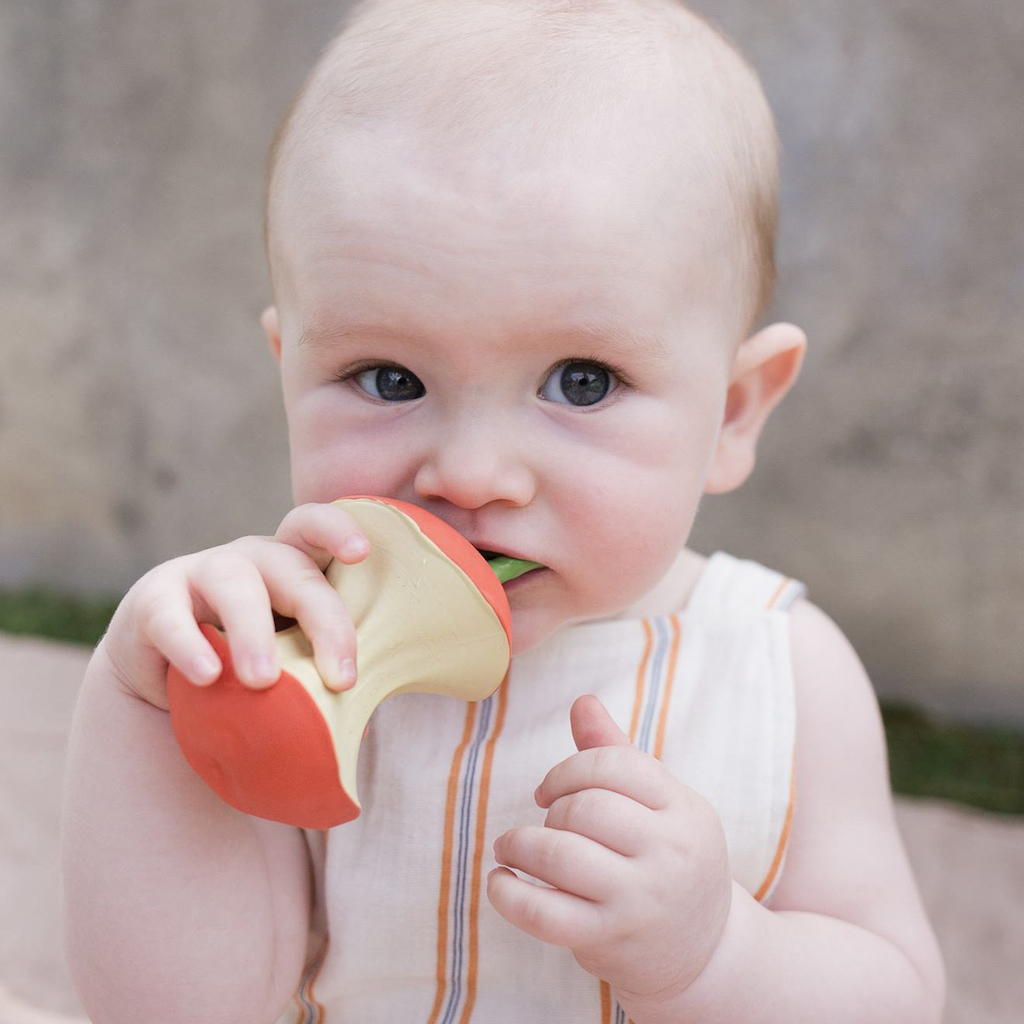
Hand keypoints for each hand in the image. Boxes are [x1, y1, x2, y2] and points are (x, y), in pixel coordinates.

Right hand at [99, 502, 369, 709]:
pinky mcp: (153, 601)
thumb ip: (321, 676)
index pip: (316, 531)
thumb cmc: (248, 664)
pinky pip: (171, 617)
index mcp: (294, 566)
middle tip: (342, 680)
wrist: (164, 675)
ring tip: (264, 682)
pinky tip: (207, 676)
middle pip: (293, 568)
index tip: (361, 553)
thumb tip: (361, 731)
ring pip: (235, 585)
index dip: (338, 531)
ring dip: (254, 633)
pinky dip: (189, 646)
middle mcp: (252, 559)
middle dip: (324, 621)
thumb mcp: (290, 661)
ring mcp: (200, 573)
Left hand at [487, 695, 731, 1005]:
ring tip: (510, 847)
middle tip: (543, 822)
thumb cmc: (668, 859)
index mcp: (685, 810)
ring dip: (519, 844)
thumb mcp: (660, 804)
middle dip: (551, 808)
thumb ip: (616, 753)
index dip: (570, 769)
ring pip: (560, 855)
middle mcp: (669, 854)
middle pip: (586, 807)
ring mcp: (640, 901)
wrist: (705, 952)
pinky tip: (500, 882)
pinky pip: (543, 914)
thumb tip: (581, 701)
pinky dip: (508, 895)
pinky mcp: (608, 941)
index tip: (550, 789)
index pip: (616, 765)